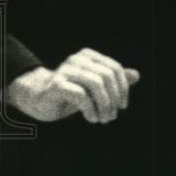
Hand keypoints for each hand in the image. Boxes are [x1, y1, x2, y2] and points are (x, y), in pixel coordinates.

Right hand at [6, 49, 139, 123]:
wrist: (39, 100)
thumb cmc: (71, 93)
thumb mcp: (95, 88)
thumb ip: (114, 80)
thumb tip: (136, 75)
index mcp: (88, 56)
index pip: (114, 69)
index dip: (123, 88)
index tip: (122, 106)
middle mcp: (77, 59)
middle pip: (107, 76)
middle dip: (113, 99)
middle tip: (111, 116)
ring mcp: (65, 70)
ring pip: (96, 84)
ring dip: (104, 105)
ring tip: (103, 119)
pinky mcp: (56, 85)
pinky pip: (81, 95)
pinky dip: (91, 109)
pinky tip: (91, 118)